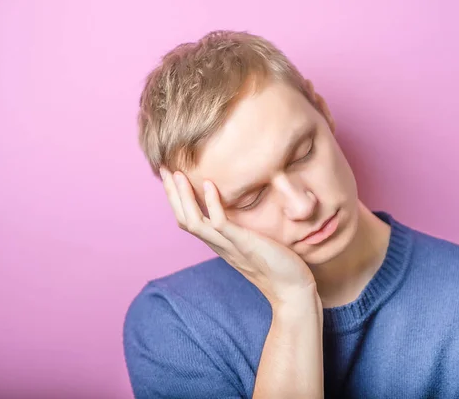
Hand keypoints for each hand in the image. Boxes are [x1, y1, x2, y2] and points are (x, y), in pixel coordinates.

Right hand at [160, 168, 316, 306]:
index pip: (189, 221)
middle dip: (172, 194)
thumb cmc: (279, 265)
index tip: (172, 177)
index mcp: (219, 244)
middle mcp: (219, 245)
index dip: (177, 200)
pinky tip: (209, 185)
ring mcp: (229, 246)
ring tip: (177, 174)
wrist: (293, 290)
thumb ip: (243, 229)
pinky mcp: (243, 245)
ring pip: (194, 222)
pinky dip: (211, 204)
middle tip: (165, 169)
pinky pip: (220, 224)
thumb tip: (245, 210)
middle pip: (184, 220)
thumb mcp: (255, 242)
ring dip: (183, 197)